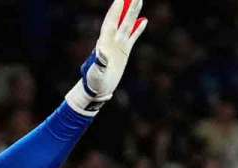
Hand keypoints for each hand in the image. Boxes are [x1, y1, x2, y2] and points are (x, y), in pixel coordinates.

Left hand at [66, 0, 148, 114]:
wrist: (98, 89)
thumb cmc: (93, 81)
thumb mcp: (95, 73)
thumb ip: (99, 63)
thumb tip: (101, 52)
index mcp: (104, 43)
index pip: (111, 22)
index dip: (116, 10)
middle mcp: (111, 41)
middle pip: (120, 20)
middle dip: (125, 6)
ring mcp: (118, 45)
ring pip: (127, 25)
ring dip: (132, 13)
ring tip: (139, 0)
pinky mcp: (124, 52)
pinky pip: (133, 37)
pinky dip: (138, 28)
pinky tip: (144, 20)